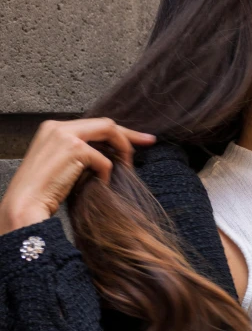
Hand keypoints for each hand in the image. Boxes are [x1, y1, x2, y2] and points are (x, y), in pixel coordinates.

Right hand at [0, 118, 155, 233]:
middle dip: (130, 134)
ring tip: (128, 167)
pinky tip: (101, 185)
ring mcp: (64, 135)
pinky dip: (106, 172)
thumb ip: (79, 154)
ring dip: (123, 149)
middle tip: (149, 142)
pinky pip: (103, 159)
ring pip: (109, 131)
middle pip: (105, 123)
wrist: (23, 207)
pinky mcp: (73, 148)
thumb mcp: (61, 166)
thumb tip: (108, 155)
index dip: (119, 132)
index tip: (141, 139)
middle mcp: (57, 126)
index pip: (93, 124)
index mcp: (53, 128)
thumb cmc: (43, 193)